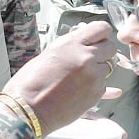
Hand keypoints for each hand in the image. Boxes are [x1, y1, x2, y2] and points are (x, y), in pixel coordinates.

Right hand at [2, 20, 118, 134]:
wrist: (28, 110)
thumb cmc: (30, 83)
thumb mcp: (48, 54)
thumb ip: (70, 45)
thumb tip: (83, 38)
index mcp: (71, 44)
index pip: (102, 28)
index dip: (101, 34)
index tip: (97, 40)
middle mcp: (85, 57)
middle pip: (110, 47)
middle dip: (103, 52)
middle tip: (90, 59)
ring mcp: (93, 77)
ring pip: (108, 67)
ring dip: (98, 71)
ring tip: (78, 78)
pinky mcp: (95, 94)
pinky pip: (103, 85)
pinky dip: (94, 87)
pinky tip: (78, 90)